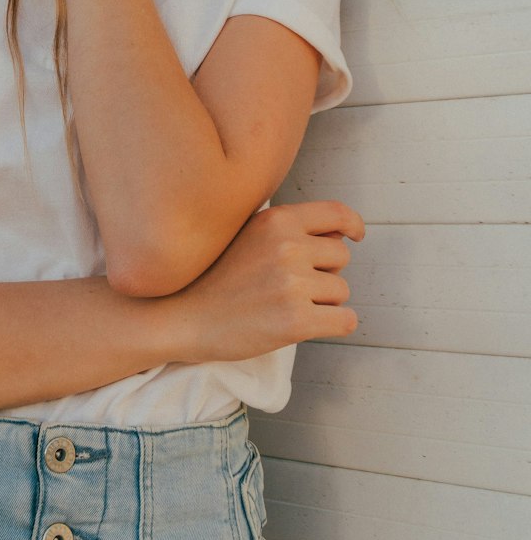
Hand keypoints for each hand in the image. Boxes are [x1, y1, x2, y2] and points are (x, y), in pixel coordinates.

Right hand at [168, 200, 364, 363]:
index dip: (352, 224)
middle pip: (341, 257)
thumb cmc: (216, 276)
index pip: (336, 213)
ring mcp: (292, 284)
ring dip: (323, 301)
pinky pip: (345, 321)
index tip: (356, 235)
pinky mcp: (297, 321)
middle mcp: (288, 246)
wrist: (183, 316)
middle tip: (291, 285)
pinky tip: (305, 325)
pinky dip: (333, 325)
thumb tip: (339, 233)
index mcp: (277, 220)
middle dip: (325, 272)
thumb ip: (287, 228)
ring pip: (341, 291)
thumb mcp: (248, 234)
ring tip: (285, 304)